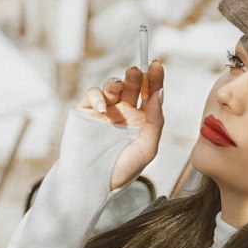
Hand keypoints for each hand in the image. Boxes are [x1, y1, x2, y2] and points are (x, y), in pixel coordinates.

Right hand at [78, 61, 164, 189]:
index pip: (151, 94)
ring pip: (112, 87)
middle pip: (132, 86)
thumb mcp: (147, 148)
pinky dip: (97, 97)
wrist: (93, 182)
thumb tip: (159, 93)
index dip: (155, 79)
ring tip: (119, 86)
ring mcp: (106, 111)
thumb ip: (155, 120)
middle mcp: (125, 112)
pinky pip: (93, 96)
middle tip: (137, 71)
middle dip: (135, 76)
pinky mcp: (87, 112)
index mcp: (142, 120)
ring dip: (116, 82)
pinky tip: (103, 109)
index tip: (157, 65)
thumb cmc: (122, 170)